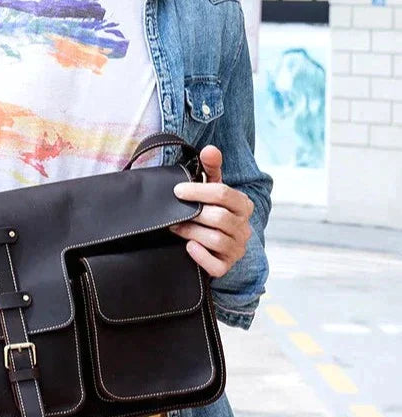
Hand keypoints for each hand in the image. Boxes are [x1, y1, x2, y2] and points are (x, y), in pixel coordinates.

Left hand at [168, 145, 253, 278]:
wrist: (214, 243)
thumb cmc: (212, 210)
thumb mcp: (212, 188)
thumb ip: (211, 168)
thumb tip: (210, 149)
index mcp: (243, 205)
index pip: (223, 194)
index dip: (198, 191)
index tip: (177, 190)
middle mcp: (244, 228)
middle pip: (219, 217)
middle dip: (192, 213)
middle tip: (173, 212)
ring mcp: (237, 249)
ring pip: (215, 239)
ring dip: (191, 232)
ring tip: (175, 227)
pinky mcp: (226, 267)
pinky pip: (215, 265)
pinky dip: (200, 256)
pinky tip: (188, 247)